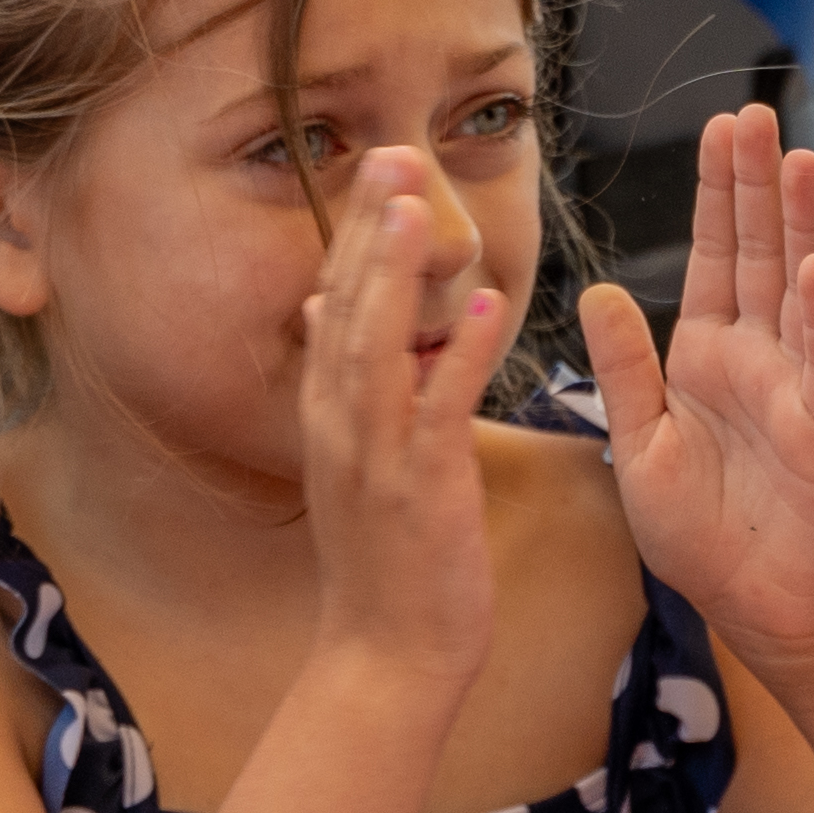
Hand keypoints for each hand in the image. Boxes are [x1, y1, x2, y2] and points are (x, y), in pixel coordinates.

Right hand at [291, 148, 509, 695]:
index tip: (373, 168)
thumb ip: (347, 385)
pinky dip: (461, 358)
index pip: (335, 303)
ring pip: (376, 350)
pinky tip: (485, 308)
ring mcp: (372, 458)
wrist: (385, 658)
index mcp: (329, 414)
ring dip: (394, 277)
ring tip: (415, 208)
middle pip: (346, 308)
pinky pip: (439, 413)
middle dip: (364, 230)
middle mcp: (339, 426)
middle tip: (387, 154)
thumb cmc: (386, 562)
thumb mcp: (353, 461)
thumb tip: (328, 313)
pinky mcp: (418, 492)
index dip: (352, 234)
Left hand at [585, 104, 813, 663]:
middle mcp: (755, 353)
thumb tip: (600, 288)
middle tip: (755, 112)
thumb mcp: (638, 443)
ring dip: (798, 223)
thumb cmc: (698, 532)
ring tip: (796, 157)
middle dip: (756, 181)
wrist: (752, 603)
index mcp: (705, 352)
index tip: (719, 127)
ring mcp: (793, 381)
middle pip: (757, 249)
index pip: (712, 254)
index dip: (716, 192)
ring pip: (796, 284)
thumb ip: (623, 367)